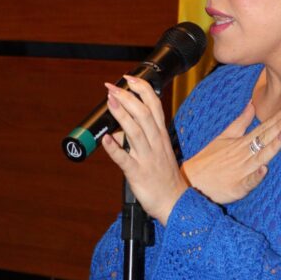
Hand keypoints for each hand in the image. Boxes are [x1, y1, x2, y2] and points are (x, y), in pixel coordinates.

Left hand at [101, 75, 186, 225]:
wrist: (174, 202)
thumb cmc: (164, 175)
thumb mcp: (157, 149)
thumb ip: (139, 135)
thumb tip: (118, 127)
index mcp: (160, 134)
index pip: (154, 104)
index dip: (142, 89)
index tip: (129, 78)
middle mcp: (155, 142)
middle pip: (144, 113)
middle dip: (128, 97)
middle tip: (112, 87)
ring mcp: (147, 157)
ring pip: (135, 132)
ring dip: (122, 115)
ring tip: (110, 101)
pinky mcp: (138, 173)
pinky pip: (125, 159)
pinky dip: (114, 149)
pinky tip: (106, 140)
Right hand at [182, 102, 280, 204]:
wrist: (192, 180)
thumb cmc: (209, 158)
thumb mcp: (224, 136)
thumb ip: (240, 122)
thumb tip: (251, 104)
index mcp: (241, 142)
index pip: (262, 128)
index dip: (276, 119)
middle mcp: (243, 154)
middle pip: (264, 139)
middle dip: (279, 126)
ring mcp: (241, 170)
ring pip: (260, 157)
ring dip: (272, 145)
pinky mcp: (237, 187)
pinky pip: (248, 181)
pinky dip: (255, 176)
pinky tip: (263, 169)